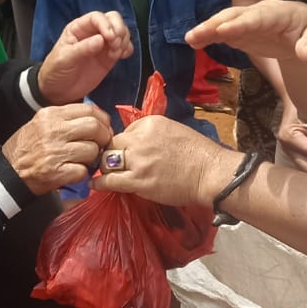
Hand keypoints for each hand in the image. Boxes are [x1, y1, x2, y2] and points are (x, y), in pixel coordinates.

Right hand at [1, 103, 113, 194]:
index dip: (102, 120)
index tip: (103, 128)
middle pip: (94, 127)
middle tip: (100, 145)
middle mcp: (53, 130)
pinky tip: (74, 173)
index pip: (88, 110)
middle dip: (103, 137)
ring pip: (92, 150)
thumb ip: (65, 118)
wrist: (7, 172)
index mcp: (50, 115)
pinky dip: (83, 174)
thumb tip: (95, 118)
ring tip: (83, 161)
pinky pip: (83, 171)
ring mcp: (54, 152)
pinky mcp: (56, 172)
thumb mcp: (41, 123)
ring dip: (93, 158)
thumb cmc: (27, 148)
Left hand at [37, 11, 134, 103]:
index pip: (97, 17)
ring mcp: (103, 45)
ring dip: (123, 40)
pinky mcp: (109, 57)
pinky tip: (121, 56)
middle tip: (116, 45)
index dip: (106, 24)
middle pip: (113, 20)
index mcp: (78, 28)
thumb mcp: (64, 59)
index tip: (110, 37)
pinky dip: (127, 49)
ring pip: (121, 32)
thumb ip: (82, 49)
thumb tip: (100, 40)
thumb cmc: (55, 71)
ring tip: (115, 54)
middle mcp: (92, 32)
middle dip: (119, 30)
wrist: (58, 91)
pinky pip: (124, 47)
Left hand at [93, 116, 230, 207]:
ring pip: (108, 160)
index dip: (125, 143)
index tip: (128, 153)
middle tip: (113, 164)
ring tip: (105, 174)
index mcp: (150, 123)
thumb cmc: (198, 154)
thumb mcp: (173, 130)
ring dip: (105, 167)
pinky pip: (109, 180)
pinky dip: (100, 182)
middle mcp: (141, 138)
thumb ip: (152, 134)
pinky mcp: (138, 180)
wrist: (210, 172)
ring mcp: (138, 159)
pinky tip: (96, 184)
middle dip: (111, 153)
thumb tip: (137, 143)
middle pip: (113, 143)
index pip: (126, 130)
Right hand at [185, 0, 306, 67]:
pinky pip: (223, 32)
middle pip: (236, 16)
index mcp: (280, 12)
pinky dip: (209, 36)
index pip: (258, 17)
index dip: (241, 24)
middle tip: (197, 34)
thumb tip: (306, 56)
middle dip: (216, 24)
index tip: (224, 31)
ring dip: (207, 29)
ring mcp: (248, 21)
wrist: (303, 33)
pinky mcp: (240, 32)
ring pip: (225, 22)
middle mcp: (259, 12)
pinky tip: (194, 42)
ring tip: (190, 39)